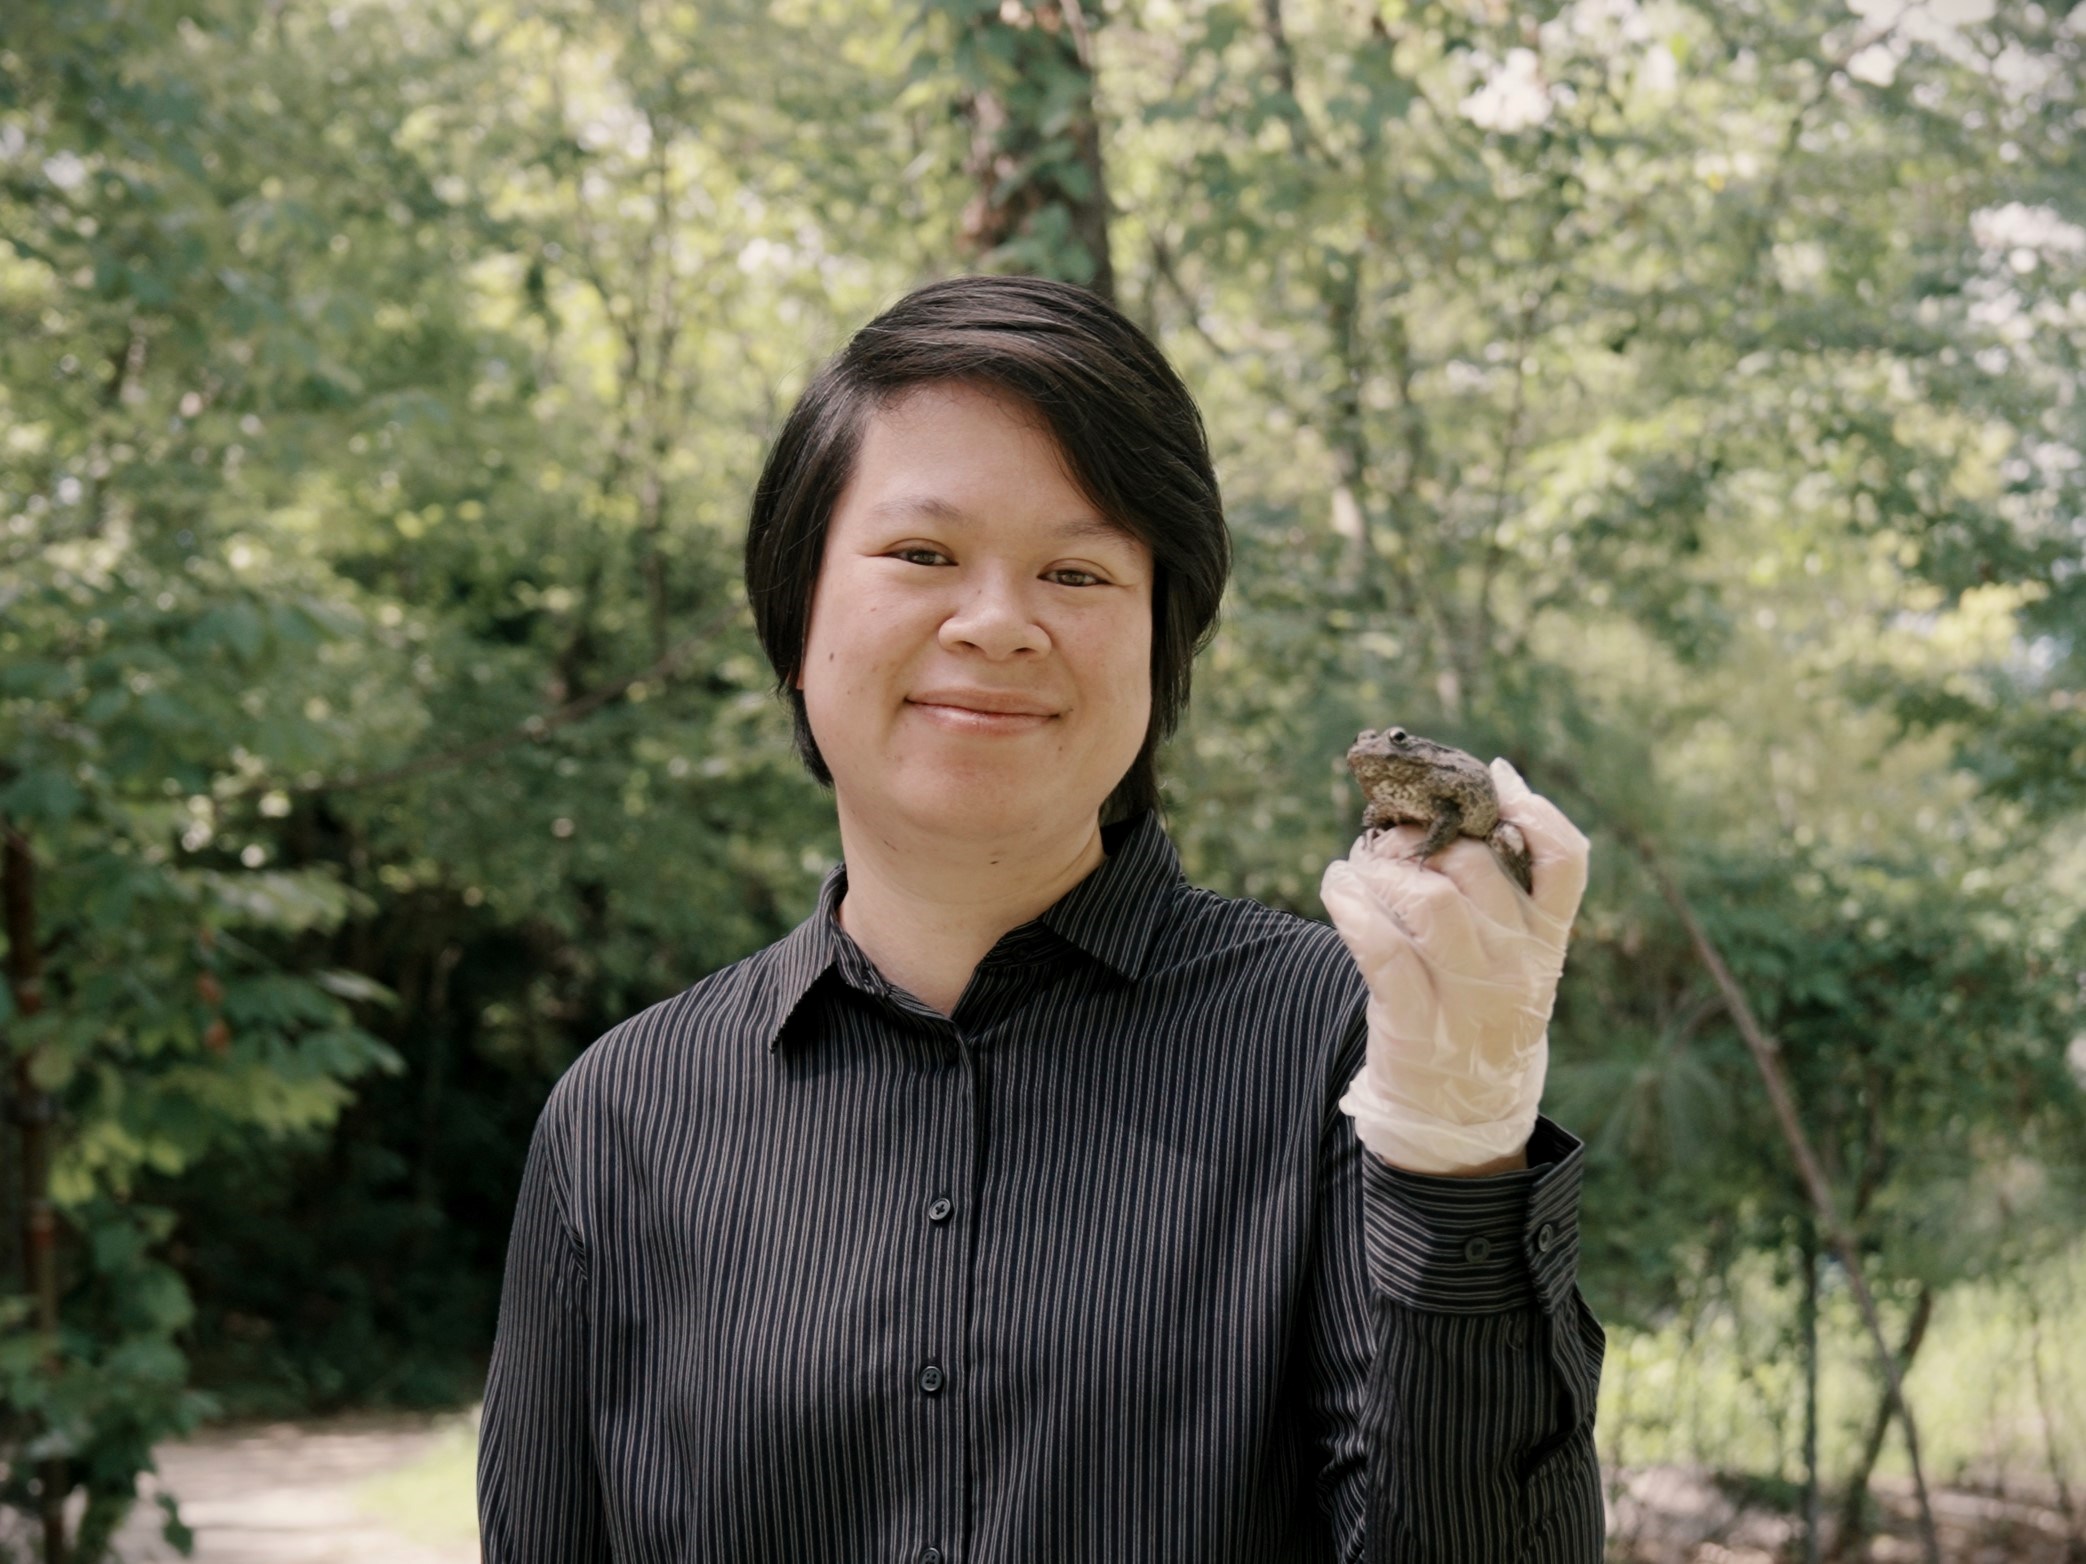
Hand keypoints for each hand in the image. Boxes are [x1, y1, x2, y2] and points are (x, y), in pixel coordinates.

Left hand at [1320, 758, 1590, 1175]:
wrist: (1460, 1116)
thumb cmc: (1480, 1008)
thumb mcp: (1515, 952)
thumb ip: (1509, 880)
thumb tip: (1500, 776)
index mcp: (1547, 942)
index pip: (1566, 863)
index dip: (1534, 812)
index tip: (1492, 781)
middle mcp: (1517, 967)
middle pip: (1477, 868)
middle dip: (1422, 835)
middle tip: (1391, 832)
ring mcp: (1469, 997)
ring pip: (1429, 900)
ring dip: (1382, 868)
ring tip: (1360, 864)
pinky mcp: (1416, 1022)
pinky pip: (1381, 947)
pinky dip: (1350, 904)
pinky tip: (1337, 888)